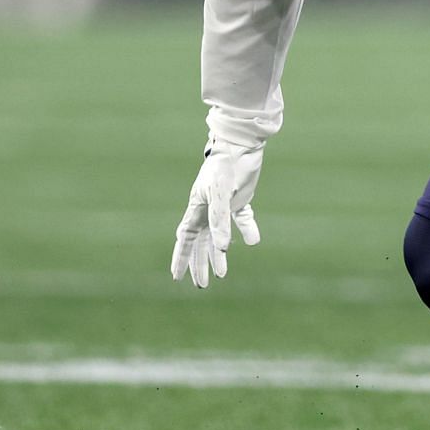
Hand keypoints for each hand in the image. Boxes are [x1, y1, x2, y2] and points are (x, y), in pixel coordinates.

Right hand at [170, 139, 262, 287]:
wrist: (240, 144)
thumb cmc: (224, 166)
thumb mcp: (220, 194)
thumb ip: (220, 220)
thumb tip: (222, 248)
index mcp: (196, 208)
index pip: (186, 239)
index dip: (180, 258)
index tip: (177, 277)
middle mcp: (207, 209)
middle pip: (200, 243)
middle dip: (198, 263)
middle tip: (202, 284)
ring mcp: (223, 205)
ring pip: (218, 235)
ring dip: (218, 254)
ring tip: (221, 274)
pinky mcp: (240, 198)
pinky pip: (242, 218)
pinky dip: (246, 229)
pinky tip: (252, 240)